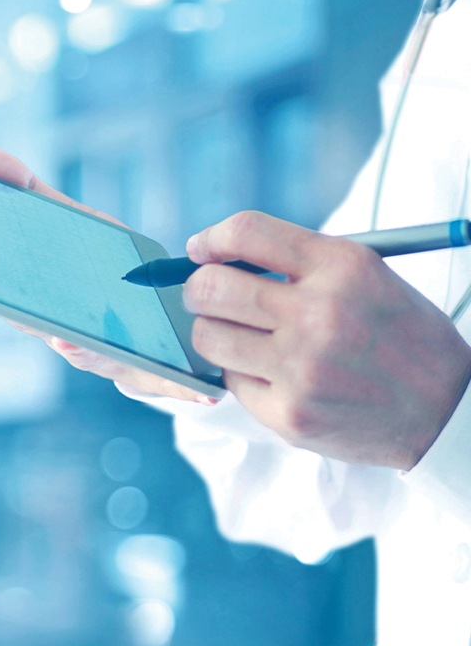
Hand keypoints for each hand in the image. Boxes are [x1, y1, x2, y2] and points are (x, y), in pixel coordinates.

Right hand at [0, 147, 213, 404]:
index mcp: (53, 308)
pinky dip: (187, 389)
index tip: (4, 301)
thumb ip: (28, 189)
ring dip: (118, 364)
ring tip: (122, 357)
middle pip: (71, 343)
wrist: (158, 307)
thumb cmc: (105, 265)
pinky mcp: (163, 374)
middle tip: (63, 336)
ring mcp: (119, 360)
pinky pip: (174, 385)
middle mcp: (80, 341)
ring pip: (115, 365)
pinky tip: (206, 390)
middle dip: (68, 342)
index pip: (27, 312)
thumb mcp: (71, 222)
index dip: (16, 310)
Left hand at [183, 211, 470, 467]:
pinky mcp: (289, 413)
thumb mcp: (366, 278)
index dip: (211, 239)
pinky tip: (280, 378)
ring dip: (216, 334)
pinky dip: (245, 376)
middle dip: (198, 289)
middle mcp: (320, 313)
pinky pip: (232, 382)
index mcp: (343, 266)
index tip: (201, 251)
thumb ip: (298, 263)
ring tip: (246, 338)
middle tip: (209, 297)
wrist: (446, 410)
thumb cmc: (396, 336)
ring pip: (208, 337)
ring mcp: (302, 368)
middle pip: (210, 287)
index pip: (246, 232)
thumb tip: (213, 259)